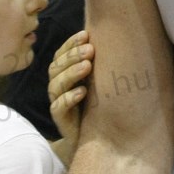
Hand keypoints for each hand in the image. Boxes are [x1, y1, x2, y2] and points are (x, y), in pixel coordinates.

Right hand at [48, 30, 93, 151]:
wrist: (97, 138)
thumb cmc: (101, 103)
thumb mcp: (101, 80)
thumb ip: (101, 62)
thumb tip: (118, 35)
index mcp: (65, 73)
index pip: (61, 54)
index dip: (70, 44)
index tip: (86, 34)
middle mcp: (59, 86)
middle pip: (56, 67)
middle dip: (72, 56)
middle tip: (90, 50)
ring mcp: (58, 102)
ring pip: (56, 85)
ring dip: (71, 73)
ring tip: (87, 65)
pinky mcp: (60, 120)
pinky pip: (58, 108)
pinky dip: (69, 98)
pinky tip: (82, 92)